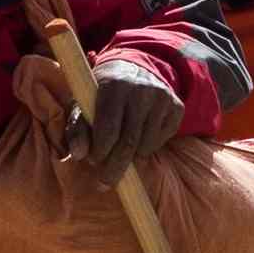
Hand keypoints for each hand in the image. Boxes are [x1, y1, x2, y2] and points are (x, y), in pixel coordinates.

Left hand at [70, 57, 183, 179]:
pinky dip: (147, 147)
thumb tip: (78, 155)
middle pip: (129, 143)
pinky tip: (138, 135)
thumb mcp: (82, 104)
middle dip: (114, 168)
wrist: (134, 68)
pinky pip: (161, 141)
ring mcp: (162, 98)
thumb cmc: (101, 94)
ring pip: (146, 146)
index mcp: (113, 85)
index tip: (93, 161)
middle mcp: (141, 89)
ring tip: (120, 149)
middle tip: (104, 183)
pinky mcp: (176, 107)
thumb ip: (76, 129)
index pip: (109, 129)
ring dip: (131, 157)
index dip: (100, 151)